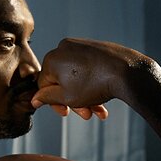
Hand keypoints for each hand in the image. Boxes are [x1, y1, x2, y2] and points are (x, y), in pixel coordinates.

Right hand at [32, 38, 146, 119]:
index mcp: (52, 58)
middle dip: (74, 101)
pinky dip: (93, 84)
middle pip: (62, 81)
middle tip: (86, 115)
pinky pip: (88, 69)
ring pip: (77, 77)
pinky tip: (103, 99)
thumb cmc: (94, 84)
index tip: (65, 113)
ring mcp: (81, 46)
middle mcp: (64, 48)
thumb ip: (47, 98)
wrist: (126, 71)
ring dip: (86, 97)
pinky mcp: (95, 47)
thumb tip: (34, 99)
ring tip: (98, 111)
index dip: (54, 102)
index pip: (44, 84)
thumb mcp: (67, 97)